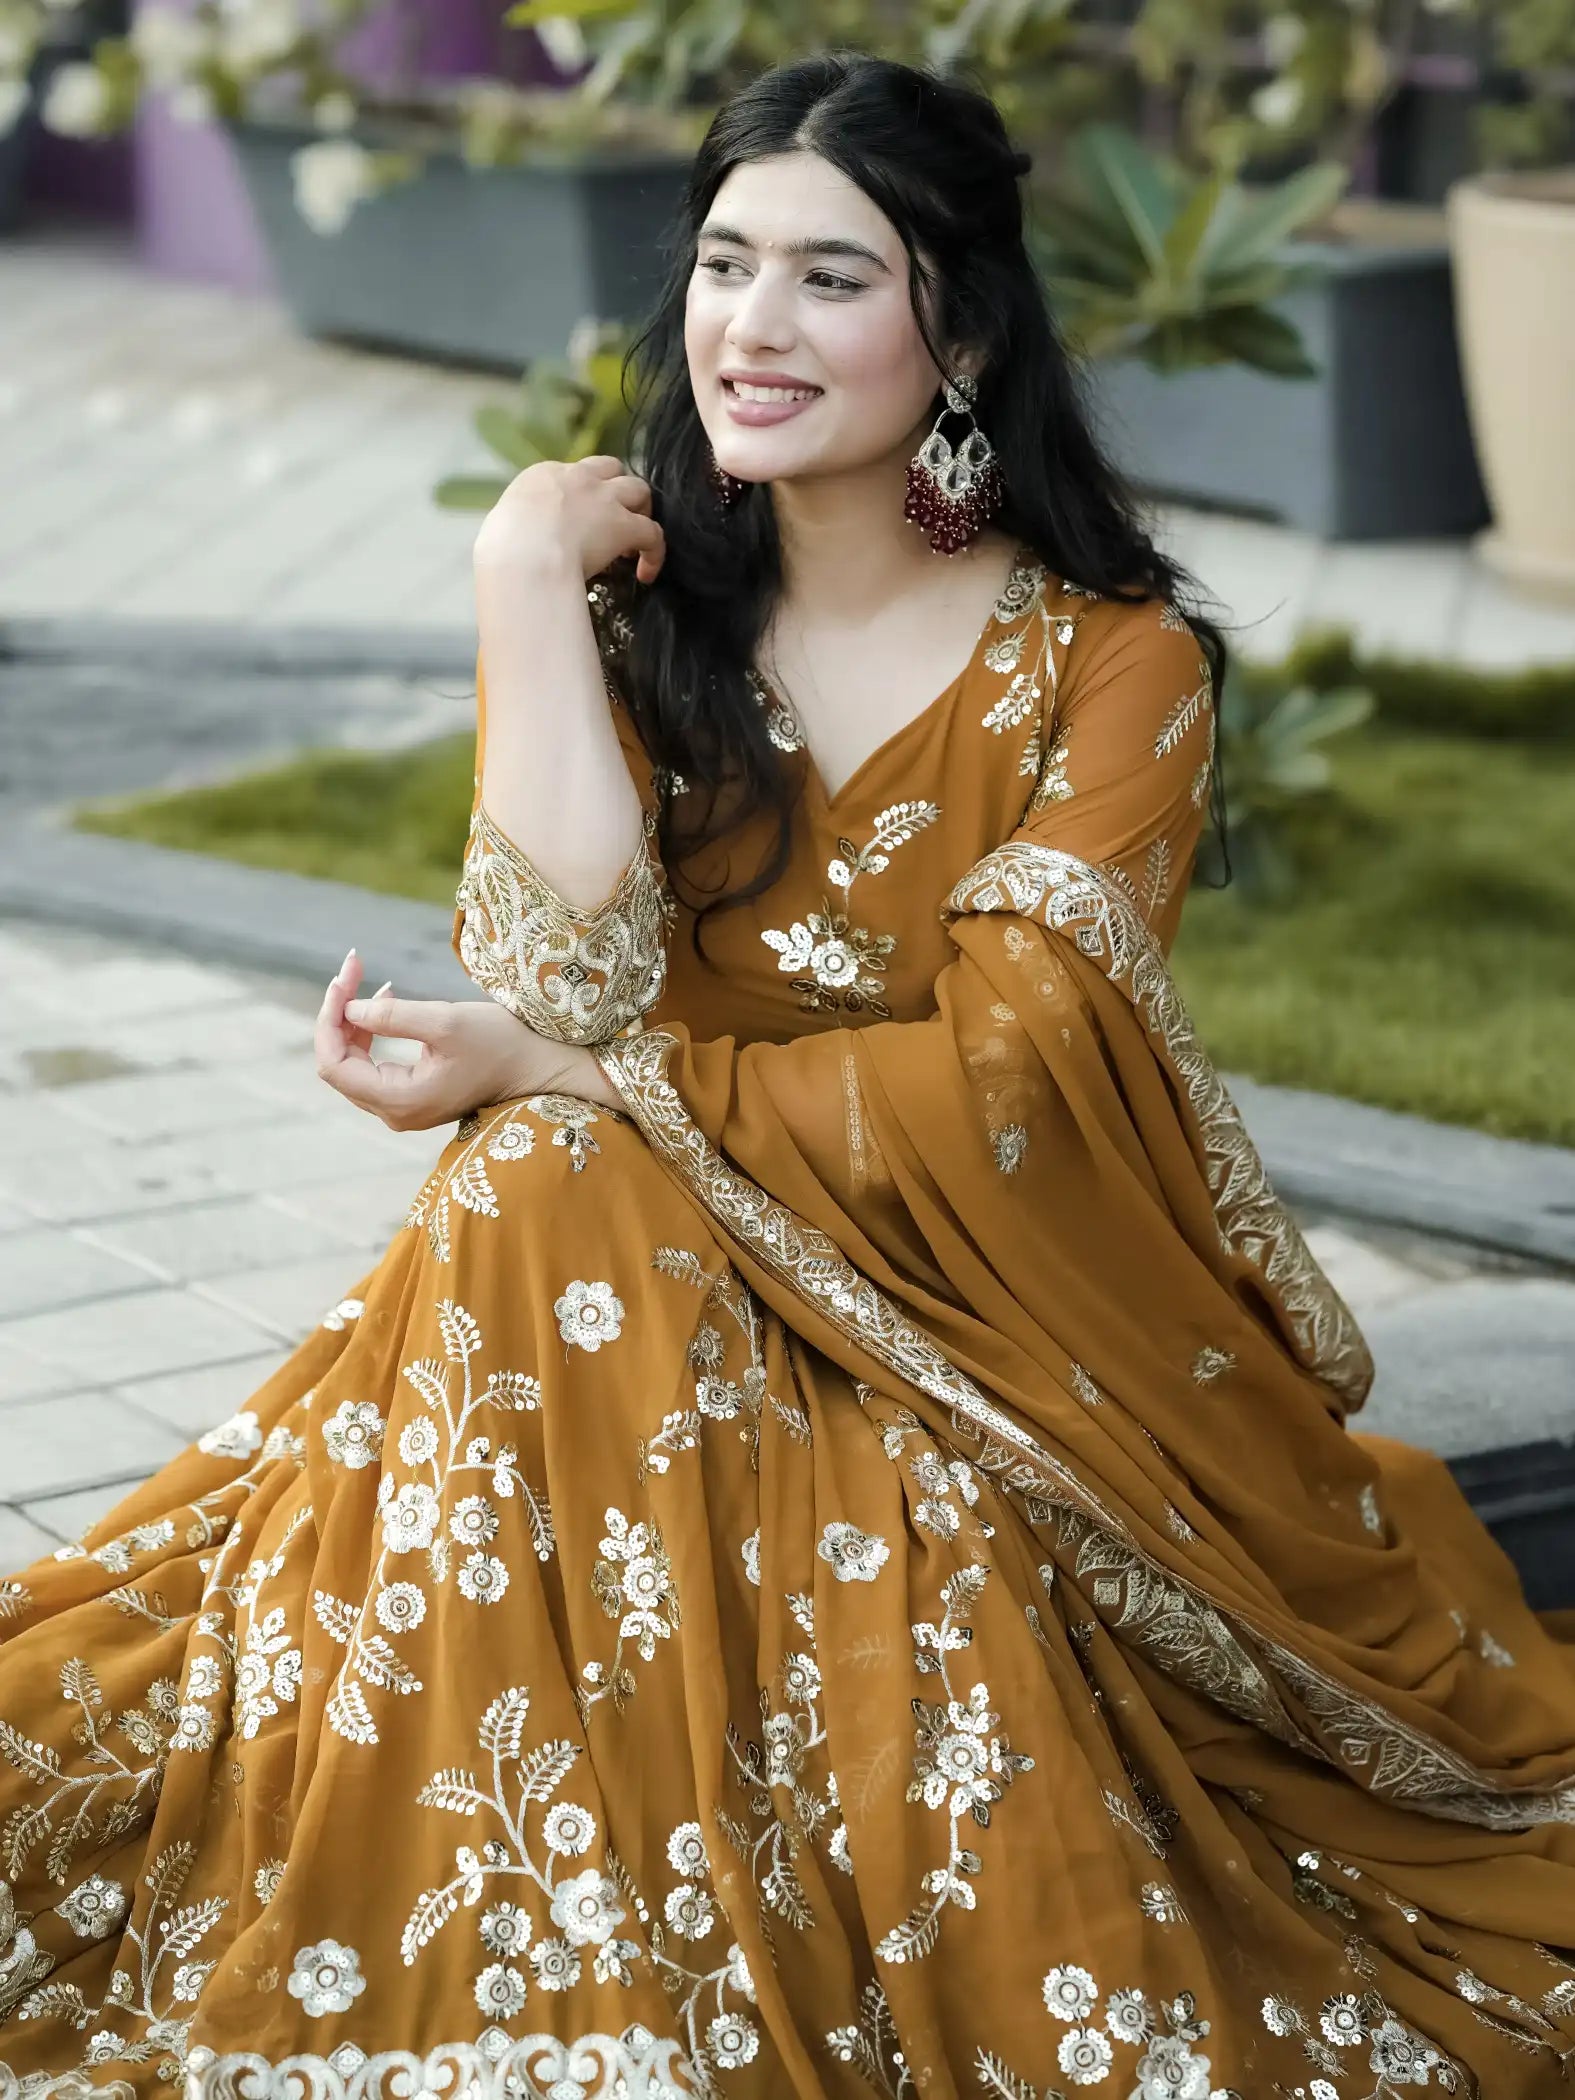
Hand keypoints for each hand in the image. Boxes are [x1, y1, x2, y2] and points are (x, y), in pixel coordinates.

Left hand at [314, 950, 601, 1132]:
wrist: (540, 1067)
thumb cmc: (502, 1043)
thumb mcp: (447, 1022)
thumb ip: (393, 1016)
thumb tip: (348, 1008)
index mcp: (400, 1100)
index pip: (334, 1064)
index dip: (329, 1019)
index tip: (343, 978)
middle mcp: (395, 1113)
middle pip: (340, 1064)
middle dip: (339, 1013)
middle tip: (353, 967)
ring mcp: (403, 1108)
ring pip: (354, 1064)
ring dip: (353, 1021)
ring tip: (366, 979)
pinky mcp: (413, 1097)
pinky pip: (373, 1067)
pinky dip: (371, 1033)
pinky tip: (384, 1001)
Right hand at [472, 454, 665, 587]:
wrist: (523, 556)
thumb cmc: (504, 548)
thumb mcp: (505, 524)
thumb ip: (521, 523)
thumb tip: (522, 539)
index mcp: (544, 475)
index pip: (574, 473)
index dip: (584, 495)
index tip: (581, 520)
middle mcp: (578, 478)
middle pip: (611, 468)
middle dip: (618, 490)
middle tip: (615, 520)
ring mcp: (604, 498)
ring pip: (639, 489)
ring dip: (642, 509)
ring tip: (636, 539)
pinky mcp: (625, 525)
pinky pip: (653, 533)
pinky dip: (655, 552)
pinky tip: (647, 573)